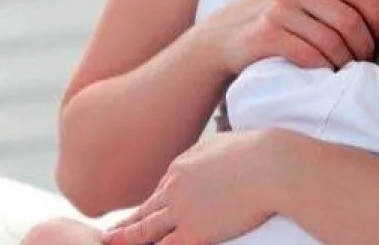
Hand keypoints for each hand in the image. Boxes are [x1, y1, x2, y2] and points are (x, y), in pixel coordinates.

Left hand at [102, 130, 283, 244]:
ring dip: (127, 239)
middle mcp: (174, 188)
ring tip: (110, 244)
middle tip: (108, 235)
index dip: (153, 206)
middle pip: (145, 210)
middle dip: (127, 225)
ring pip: (145, 230)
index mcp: (180, 166)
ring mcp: (182, 210)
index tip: (145, 214)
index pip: (161, 190)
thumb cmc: (257, 152)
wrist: (270, 165)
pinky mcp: (195, 231)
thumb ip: (208, 156)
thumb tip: (209, 159)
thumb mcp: (222, 144)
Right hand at [194, 0, 378, 74]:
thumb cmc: (271, 17)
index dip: (378, 13)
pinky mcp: (264, 35)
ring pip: (331, 40)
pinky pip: (309, 55)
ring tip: (347, 70)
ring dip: (346, 61)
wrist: (219, 38)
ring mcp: (276, 9)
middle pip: (348, 18)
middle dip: (364, 44)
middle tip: (365, 60)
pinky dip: (324, 68)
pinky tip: (326, 73)